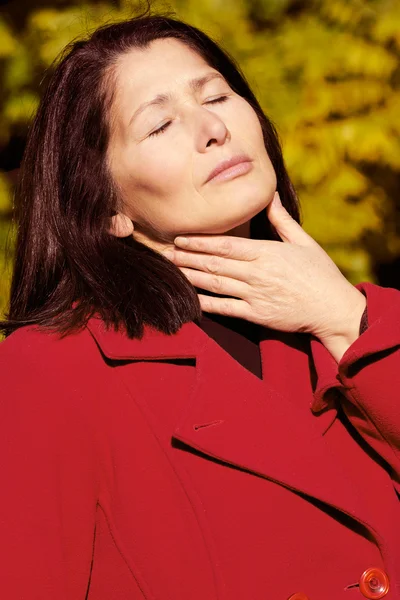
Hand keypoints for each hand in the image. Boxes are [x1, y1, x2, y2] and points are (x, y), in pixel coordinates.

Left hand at [163, 192, 366, 343]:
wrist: (333, 308)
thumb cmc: (321, 273)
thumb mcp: (304, 242)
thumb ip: (282, 220)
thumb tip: (270, 195)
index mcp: (267, 252)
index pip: (225, 245)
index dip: (200, 242)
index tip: (180, 238)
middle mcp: (257, 273)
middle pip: (214, 263)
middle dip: (187, 258)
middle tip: (164, 253)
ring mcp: (255, 295)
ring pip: (215, 284)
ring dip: (191, 276)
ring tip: (172, 270)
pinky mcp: (257, 315)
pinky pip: (226, 308)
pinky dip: (207, 304)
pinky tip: (190, 299)